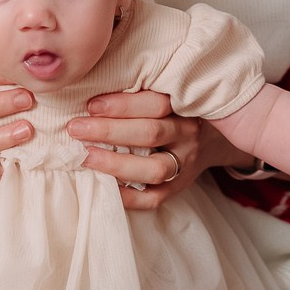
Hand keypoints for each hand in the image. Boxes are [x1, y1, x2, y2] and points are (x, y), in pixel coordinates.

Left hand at [67, 89, 225, 211]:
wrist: (214, 138)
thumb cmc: (177, 111)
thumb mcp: (169, 94)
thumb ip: (140, 93)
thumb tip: (92, 91)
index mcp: (184, 106)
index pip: (156, 103)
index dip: (122, 105)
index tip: (91, 105)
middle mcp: (187, 134)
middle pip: (150, 133)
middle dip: (109, 131)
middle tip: (75, 129)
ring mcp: (185, 163)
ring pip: (154, 169)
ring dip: (117, 164)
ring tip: (86, 158)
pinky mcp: (179, 188)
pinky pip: (154, 198)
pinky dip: (129, 196)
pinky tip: (105, 188)